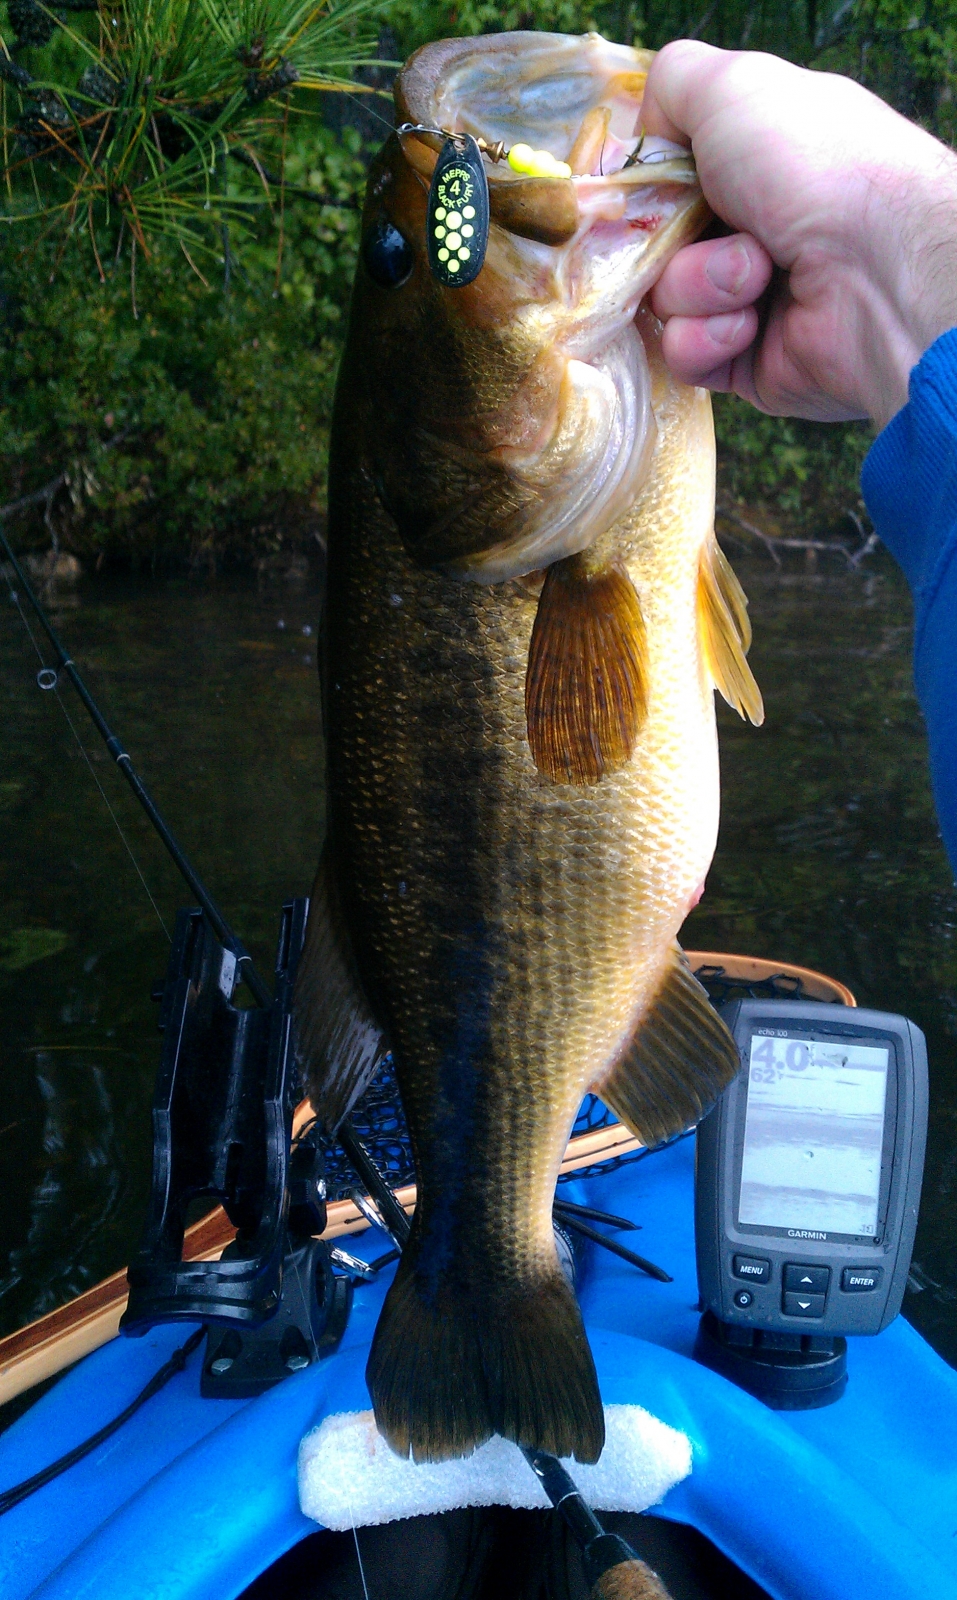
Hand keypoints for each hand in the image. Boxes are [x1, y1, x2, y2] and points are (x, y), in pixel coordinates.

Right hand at [643, 42, 956, 427]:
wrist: (875, 269)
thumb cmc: (812, 166)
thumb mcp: (734, 87)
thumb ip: (673, 84)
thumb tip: (643, 131)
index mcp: (756, 162)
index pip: (670, 176)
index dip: (649, 183)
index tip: (646, 186)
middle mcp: (753, 228)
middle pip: (655, 240)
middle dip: (669, 236)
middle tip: (711, 227)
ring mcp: (748, 300)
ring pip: (665, 299)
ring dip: (696, 284)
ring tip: (756, 276)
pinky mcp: (745, 363)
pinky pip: (684, 354)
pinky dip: (706, 337)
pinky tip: (748, 325)